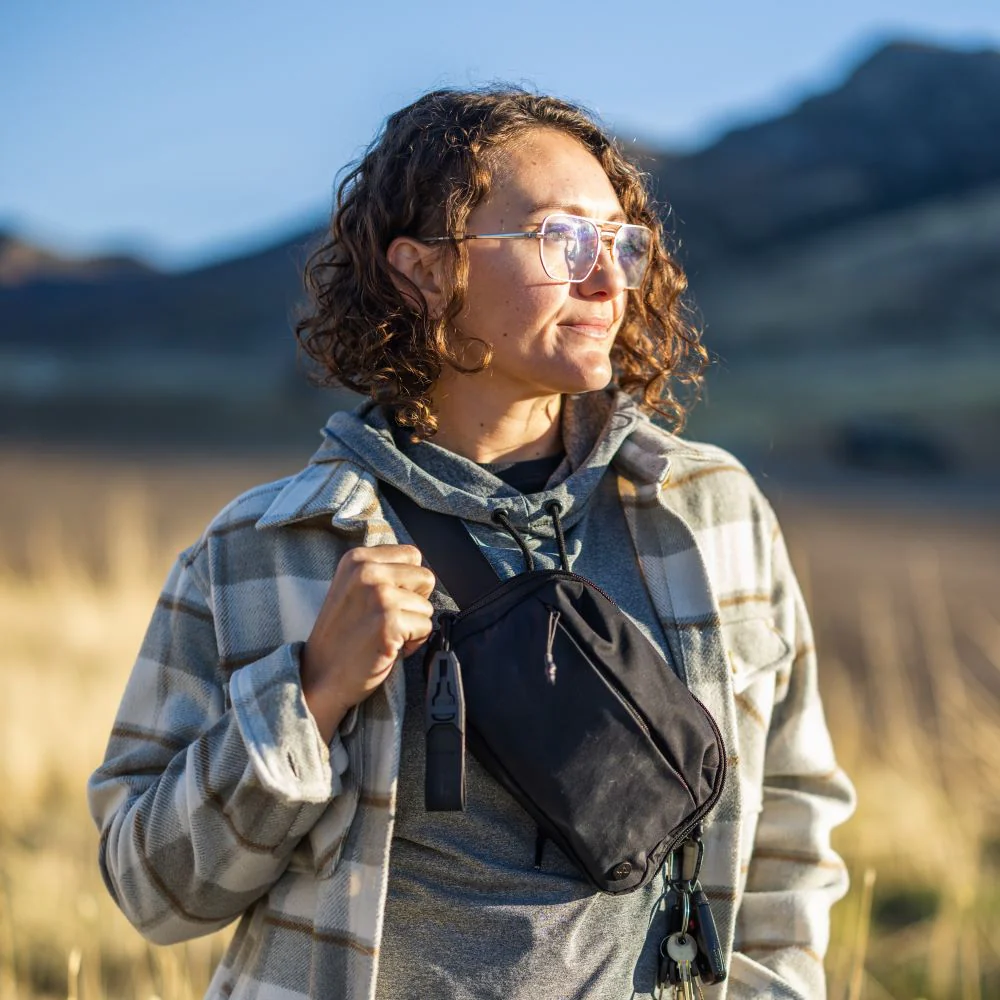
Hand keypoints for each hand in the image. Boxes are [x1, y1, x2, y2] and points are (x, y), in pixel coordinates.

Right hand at [300, 545, 434, 741]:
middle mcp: (367, 571)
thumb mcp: (352, 587)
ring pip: (427, 606)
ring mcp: (379, 596)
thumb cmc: (340, 636)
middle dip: (415, 602)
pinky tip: (388, 648)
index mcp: (357, 559)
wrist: (318, 676)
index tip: (387, 601)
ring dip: (412, 626)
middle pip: (425, 578)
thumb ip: (380, 572)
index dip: (408, 582)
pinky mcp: (389, 622)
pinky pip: (425, 628)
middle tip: (387, 620)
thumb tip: (419, 569)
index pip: (412, 555)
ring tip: (384, 635)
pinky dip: (413, 643)